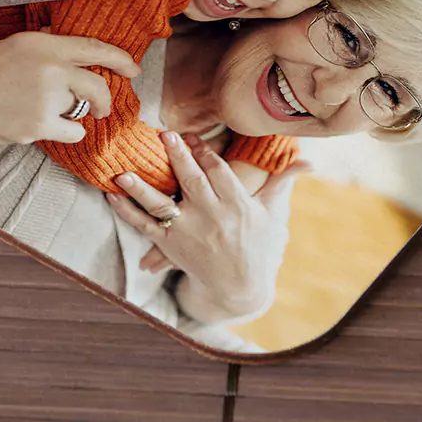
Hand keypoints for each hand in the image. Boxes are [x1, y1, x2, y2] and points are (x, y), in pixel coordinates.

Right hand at [0, 30, 138, 159]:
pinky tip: (39, 127)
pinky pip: (68, 133)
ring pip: (81, 112)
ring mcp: (42, 99)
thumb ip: (41, 50)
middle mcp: (47, 68)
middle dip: (105, 99)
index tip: (133, 69)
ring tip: (46, 114)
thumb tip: (70, 53)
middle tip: (102, 107)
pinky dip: (62, 133)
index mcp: (39, 42)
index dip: (119, 59)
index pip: (94, 48)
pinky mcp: (35, 128)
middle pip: (98, 85)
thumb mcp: (6, 47)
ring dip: (73, 117)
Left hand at [107, 131, 300, 322]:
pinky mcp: (170, 247)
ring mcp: (189, 233)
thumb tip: (309, 159)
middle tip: (164, 135)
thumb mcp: (270, 212)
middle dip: (178, 158)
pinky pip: (145, 227)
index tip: (193, 136)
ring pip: (162, 207)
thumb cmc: (256, 243)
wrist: (238, 287)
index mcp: (237, 206)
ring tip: (123, 172)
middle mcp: (212, 219)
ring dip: (141, 188)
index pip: (220, 172)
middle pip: (193, 183)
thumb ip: (282, 181)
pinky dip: (127, 212)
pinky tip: (111, 195)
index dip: (206, 153)